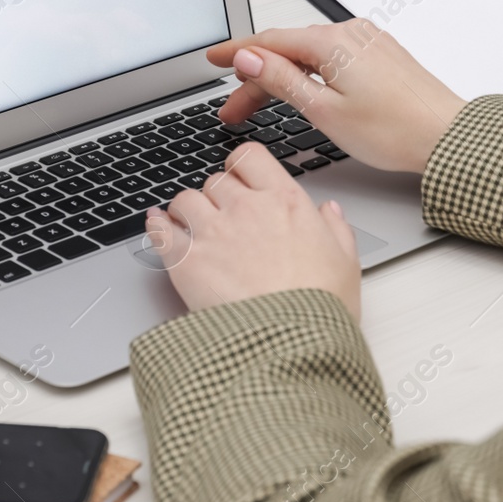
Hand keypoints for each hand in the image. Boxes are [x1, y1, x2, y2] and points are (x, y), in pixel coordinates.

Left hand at [145, 143, 361, 318]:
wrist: (290, 344)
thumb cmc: (321, 308)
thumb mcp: (346, 264)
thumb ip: (336, 230)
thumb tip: (329, 212)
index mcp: (285, 202)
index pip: (250, 157)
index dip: (242, 166)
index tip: (242, 179)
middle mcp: (246, 208)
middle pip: (215, 181)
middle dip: (217, 195)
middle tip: (223, 216)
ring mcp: (213, 233)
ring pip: (185, 200)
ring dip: (187, 210)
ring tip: (192, 226)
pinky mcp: (186, 262)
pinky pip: (160, 231)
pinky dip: (156, 226)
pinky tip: (157, 226)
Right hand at [206, 20, 466, 174]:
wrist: (447, 137)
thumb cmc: (394, 130)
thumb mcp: (324, 110)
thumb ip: (282, 80)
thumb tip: (250, 59)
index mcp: (332, 43)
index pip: (269, 42)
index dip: (236, 53)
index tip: (212, 60)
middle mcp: (350, 34)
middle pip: (288, 50)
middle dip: (255, 78)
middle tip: (232, 110)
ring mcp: (368, 43)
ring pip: (310, 55)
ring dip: (282, 78)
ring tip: (260, 107)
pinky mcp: (380, 56)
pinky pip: (332, 58)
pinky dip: (309, 74)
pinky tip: (302, 91)